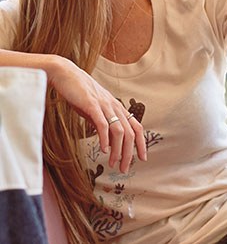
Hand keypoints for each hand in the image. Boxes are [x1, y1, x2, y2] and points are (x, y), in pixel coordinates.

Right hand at [47, 56, 146, 171]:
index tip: (142, 158)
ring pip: (119, 131)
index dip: (141, 143)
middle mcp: (115, 107)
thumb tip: (107, 142)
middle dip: (129, 153)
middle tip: (124, 169)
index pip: (136, 127)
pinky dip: (104, 139)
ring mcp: (105, 106)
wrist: (66, 75)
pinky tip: (103, 150)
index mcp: (117, 108)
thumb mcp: (94, 110)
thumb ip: (102, 123)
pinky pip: (102, 124)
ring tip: (113, 164)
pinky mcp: (92, 105)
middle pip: (130, 133)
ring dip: (118, 150)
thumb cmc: (79, 94)